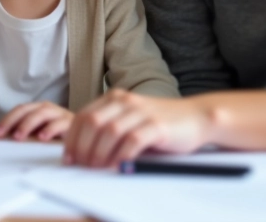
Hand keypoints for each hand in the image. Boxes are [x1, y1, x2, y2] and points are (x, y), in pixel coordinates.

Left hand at [0, 101, 73, 141]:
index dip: (7, 120)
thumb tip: (4, 141)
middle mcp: (48, 109)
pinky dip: (50, 129)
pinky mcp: (72, 123)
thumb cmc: (60, 138)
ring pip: (41, 113)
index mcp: (39, 109)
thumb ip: (27, 135)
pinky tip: (42, 138)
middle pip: (27, 110)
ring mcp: (60, 114)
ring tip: (18, 136)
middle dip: (12, 121)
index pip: (19, 110)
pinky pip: (60, 124)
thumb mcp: (40, 134)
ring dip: (28, 124)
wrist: (88, 137)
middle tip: (1, 134)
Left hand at [62, 89, 210, 168]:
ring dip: (99, 153)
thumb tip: (82, 152)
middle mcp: (125, 101)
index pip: (83, 116)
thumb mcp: (130, 120)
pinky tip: (118, 166)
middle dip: (82, 147)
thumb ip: (108, 128)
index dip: (72, 138)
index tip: (69, 157)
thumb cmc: (160, 123)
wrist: (196, 117)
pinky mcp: (156, 125)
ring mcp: (141, 112)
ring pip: (109, 132)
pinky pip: (132, 141)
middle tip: (82, 165)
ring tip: (98, 168)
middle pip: (91, 123)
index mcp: (115, 98)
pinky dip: (121, 155)